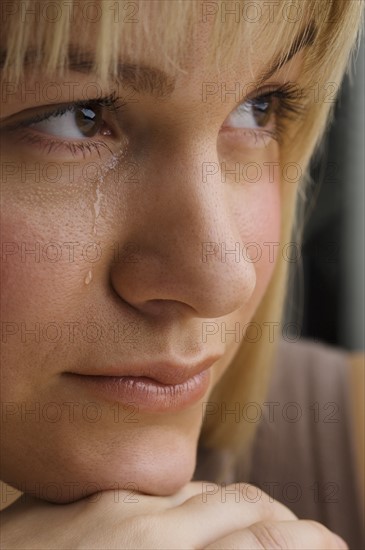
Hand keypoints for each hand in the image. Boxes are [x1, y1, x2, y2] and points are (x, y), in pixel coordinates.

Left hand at [0, 482, 347, 548]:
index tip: (328, 546)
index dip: (304, 543)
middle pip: (241, 502)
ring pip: (202, 489)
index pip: (258, 544)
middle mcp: (141, 528)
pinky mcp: (84, 498)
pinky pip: (157, 491)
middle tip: (310, 536)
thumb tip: (238, 548)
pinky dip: (191, 504)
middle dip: (285, 520)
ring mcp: (108, 506)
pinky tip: (196, 519)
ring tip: (263, 525)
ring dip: (241, 506)